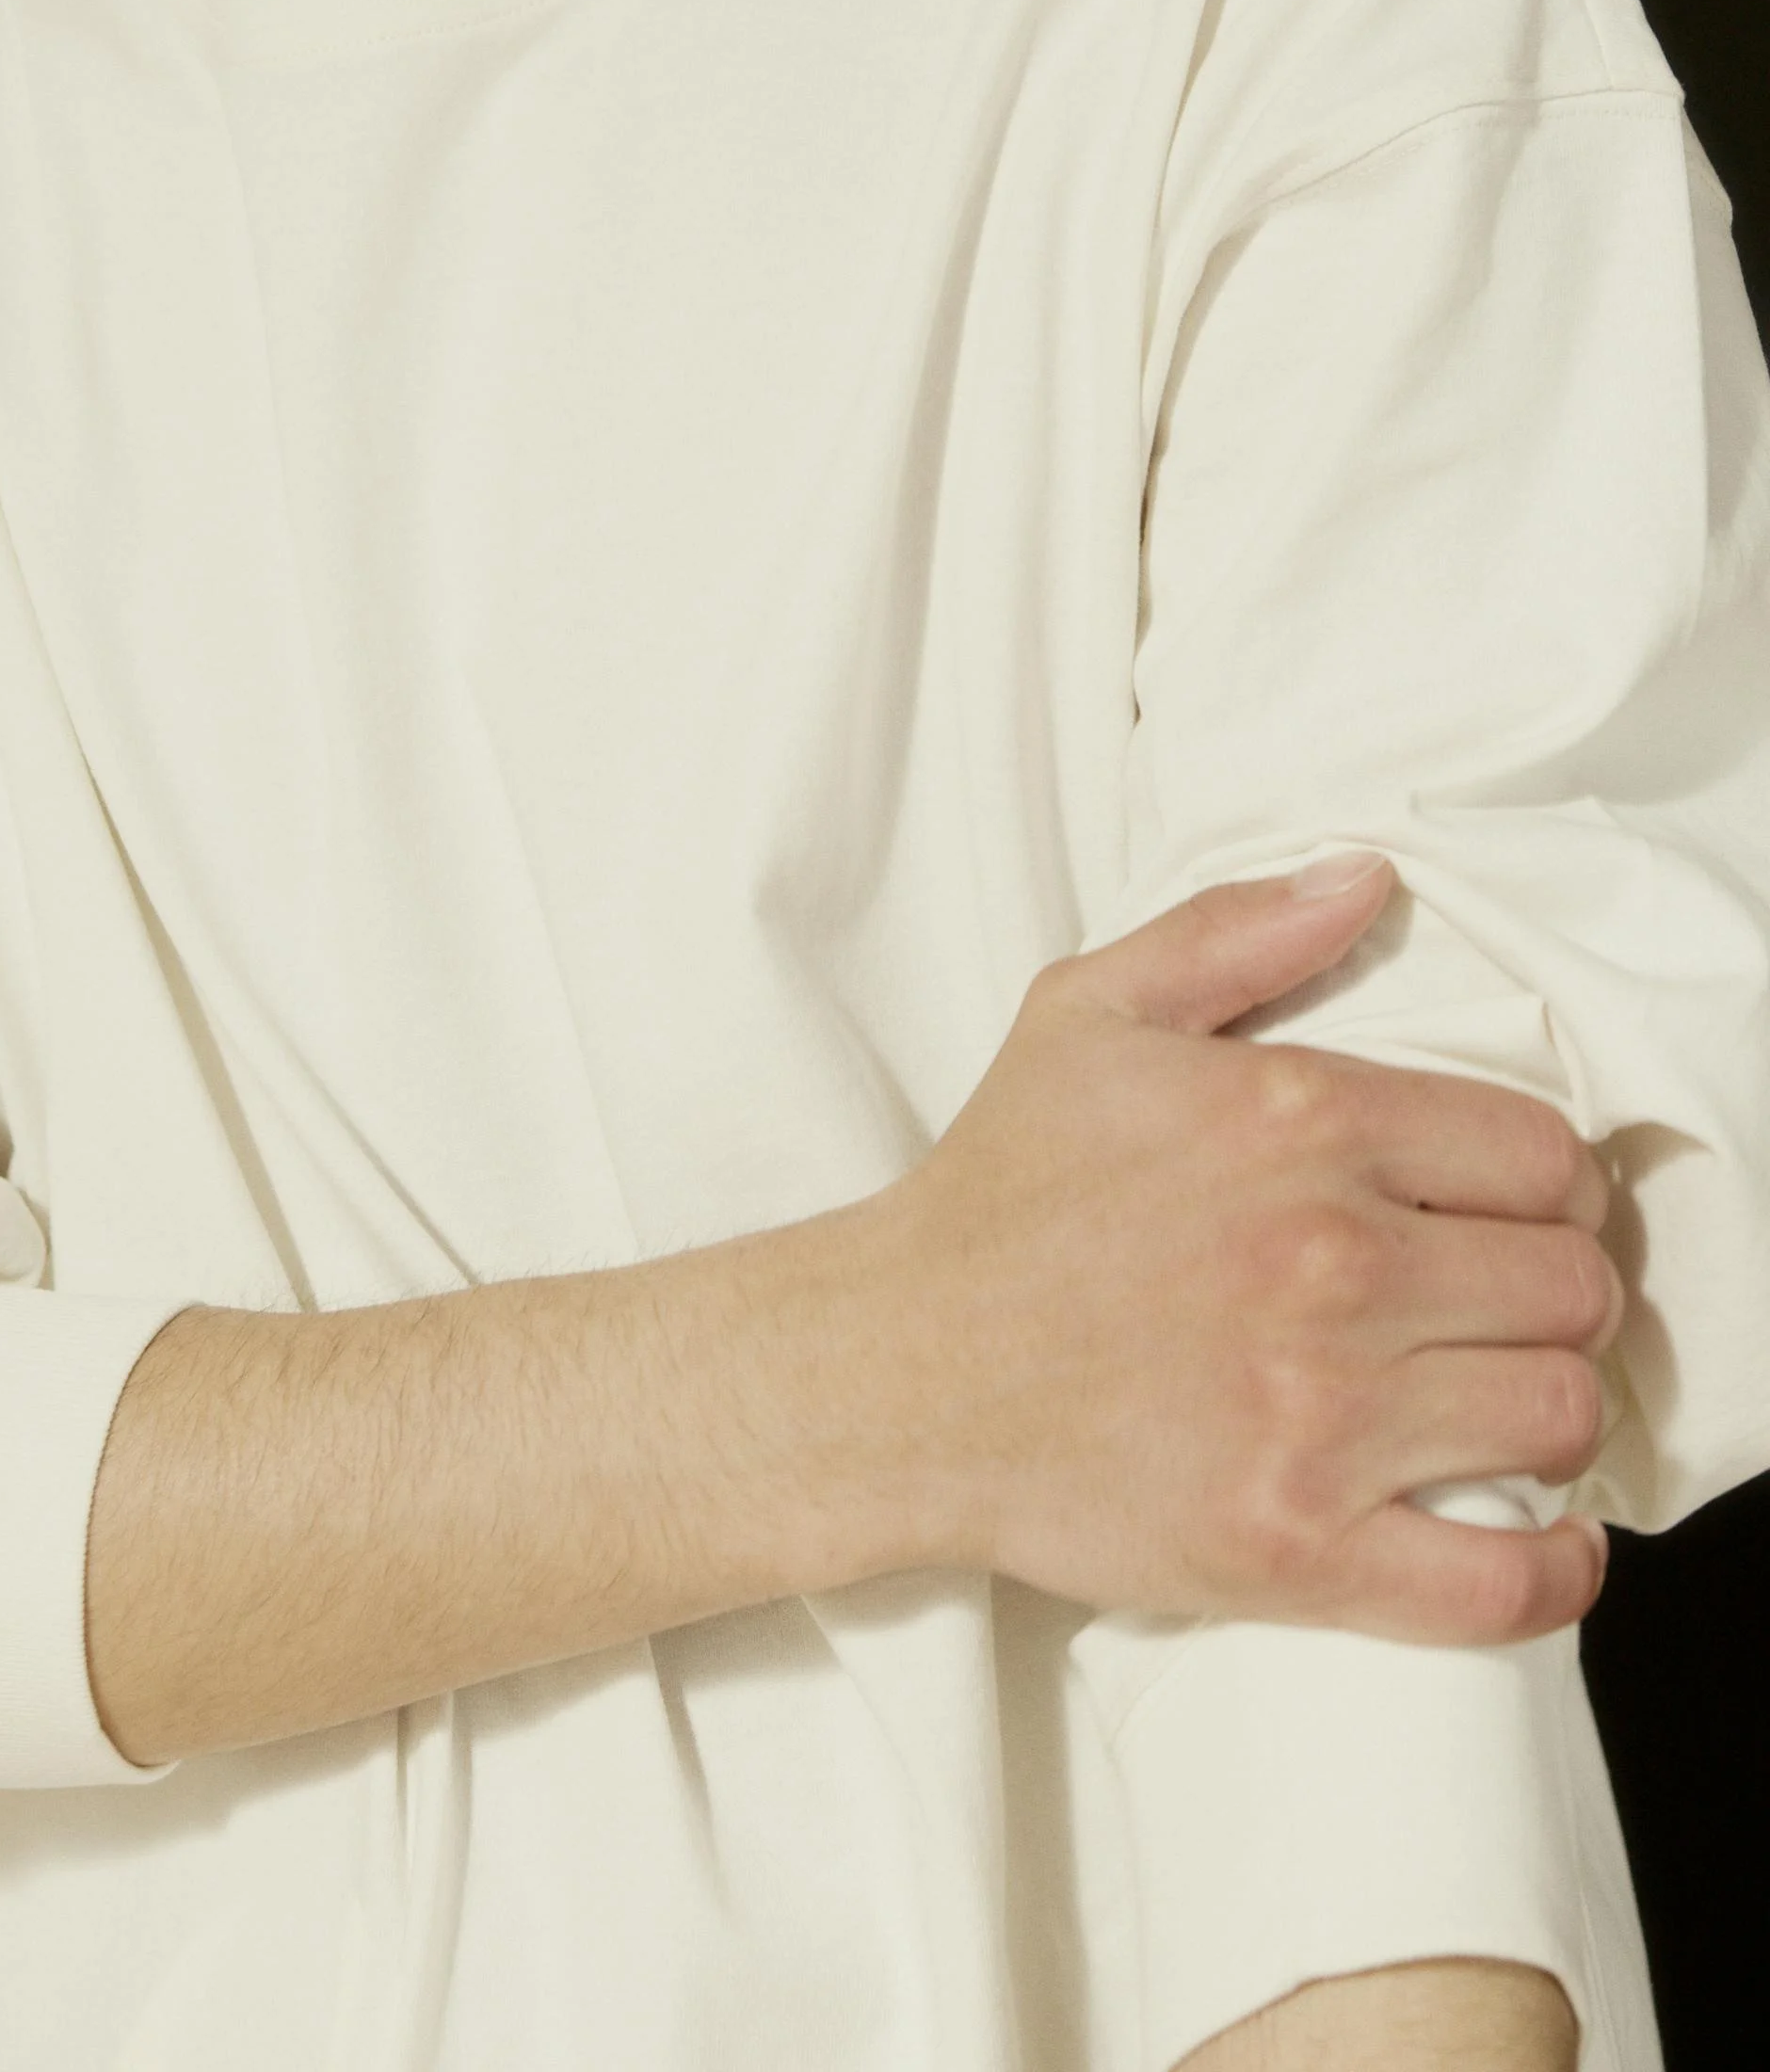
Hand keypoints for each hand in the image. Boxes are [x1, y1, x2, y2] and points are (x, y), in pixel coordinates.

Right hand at [879, 857, 1617, 1640]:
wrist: (894, 1372)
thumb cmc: (999, 1191)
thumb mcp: (1090, 1010)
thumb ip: (1236, 931)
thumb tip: (1366, 881)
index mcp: (1299, 1122)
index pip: (1544, 1155)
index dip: (1552, 1185)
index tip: (1519, 1210)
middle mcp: (1331, 1263)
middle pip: (1573, 1286)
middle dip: (1560, 1292)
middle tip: (1510, 1304)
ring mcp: (1320, 1417)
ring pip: (1560, 1413)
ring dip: (1553, 1409)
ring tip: (1505, 1398)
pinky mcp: (1297, 1549)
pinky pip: (1502, 1584)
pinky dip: (1554, 1570)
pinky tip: (1549, 1536)